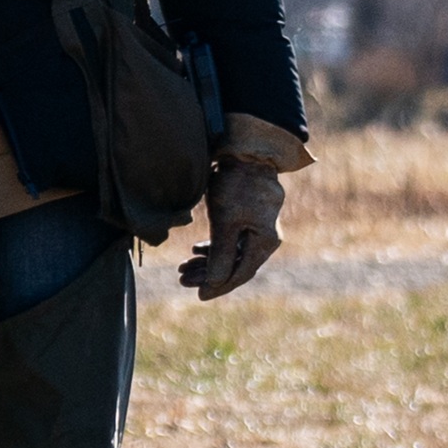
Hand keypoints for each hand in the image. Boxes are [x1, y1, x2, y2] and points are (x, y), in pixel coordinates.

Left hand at [177, 161, 283, 299]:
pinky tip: (196, 249)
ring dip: (208, 261)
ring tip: (184, 266)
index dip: (218, 286)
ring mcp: (258, 227)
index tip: (198, 295)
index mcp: (265, 241)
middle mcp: (265, 238)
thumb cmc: (237, 185)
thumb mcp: (226, 222)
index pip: (240, 273)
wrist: (247, 152)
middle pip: (234, 265)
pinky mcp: (249, 217)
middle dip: (208, 274)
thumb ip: (220, 255)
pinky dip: (214, 246)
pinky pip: (232, 240)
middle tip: (182, 278)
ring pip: (231, 253)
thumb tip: (214, 284)